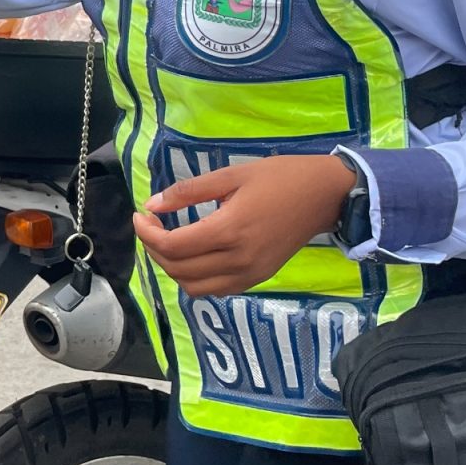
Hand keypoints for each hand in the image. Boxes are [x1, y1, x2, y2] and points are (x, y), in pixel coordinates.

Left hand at [131, 155, 354, 296]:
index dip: (147, 233)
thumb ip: (189, 191)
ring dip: (172, 268)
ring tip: (167, 241)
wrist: (324, 196)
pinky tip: (192, 255)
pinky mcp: (258, 278)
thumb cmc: (279, 178)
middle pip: (179, 269)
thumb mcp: (231, 175)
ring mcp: (250, 274)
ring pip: (194, 287)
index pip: (173, 245)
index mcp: (230, 230)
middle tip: (150, 225)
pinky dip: (195, 278)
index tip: (141, 215)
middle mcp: (239, 260)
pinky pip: (216, 290)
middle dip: (154, 249)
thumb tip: (152, 205)